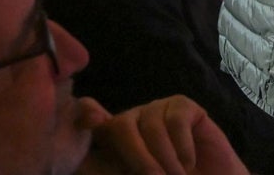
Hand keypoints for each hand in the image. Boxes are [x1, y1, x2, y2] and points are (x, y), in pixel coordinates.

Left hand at [77, 95, 248, 174]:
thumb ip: (110, 166)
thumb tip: (90, 147)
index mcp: (111, 142)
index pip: (88, 120)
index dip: (85, 115)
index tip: (89, 123)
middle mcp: (131, 121)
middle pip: (121, 126)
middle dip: (138, 158)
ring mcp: (157, 110)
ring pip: (152, 127)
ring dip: (166, 159)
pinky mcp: (183, 106)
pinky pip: (177, 122)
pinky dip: (183, 148)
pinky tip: (189, 161)